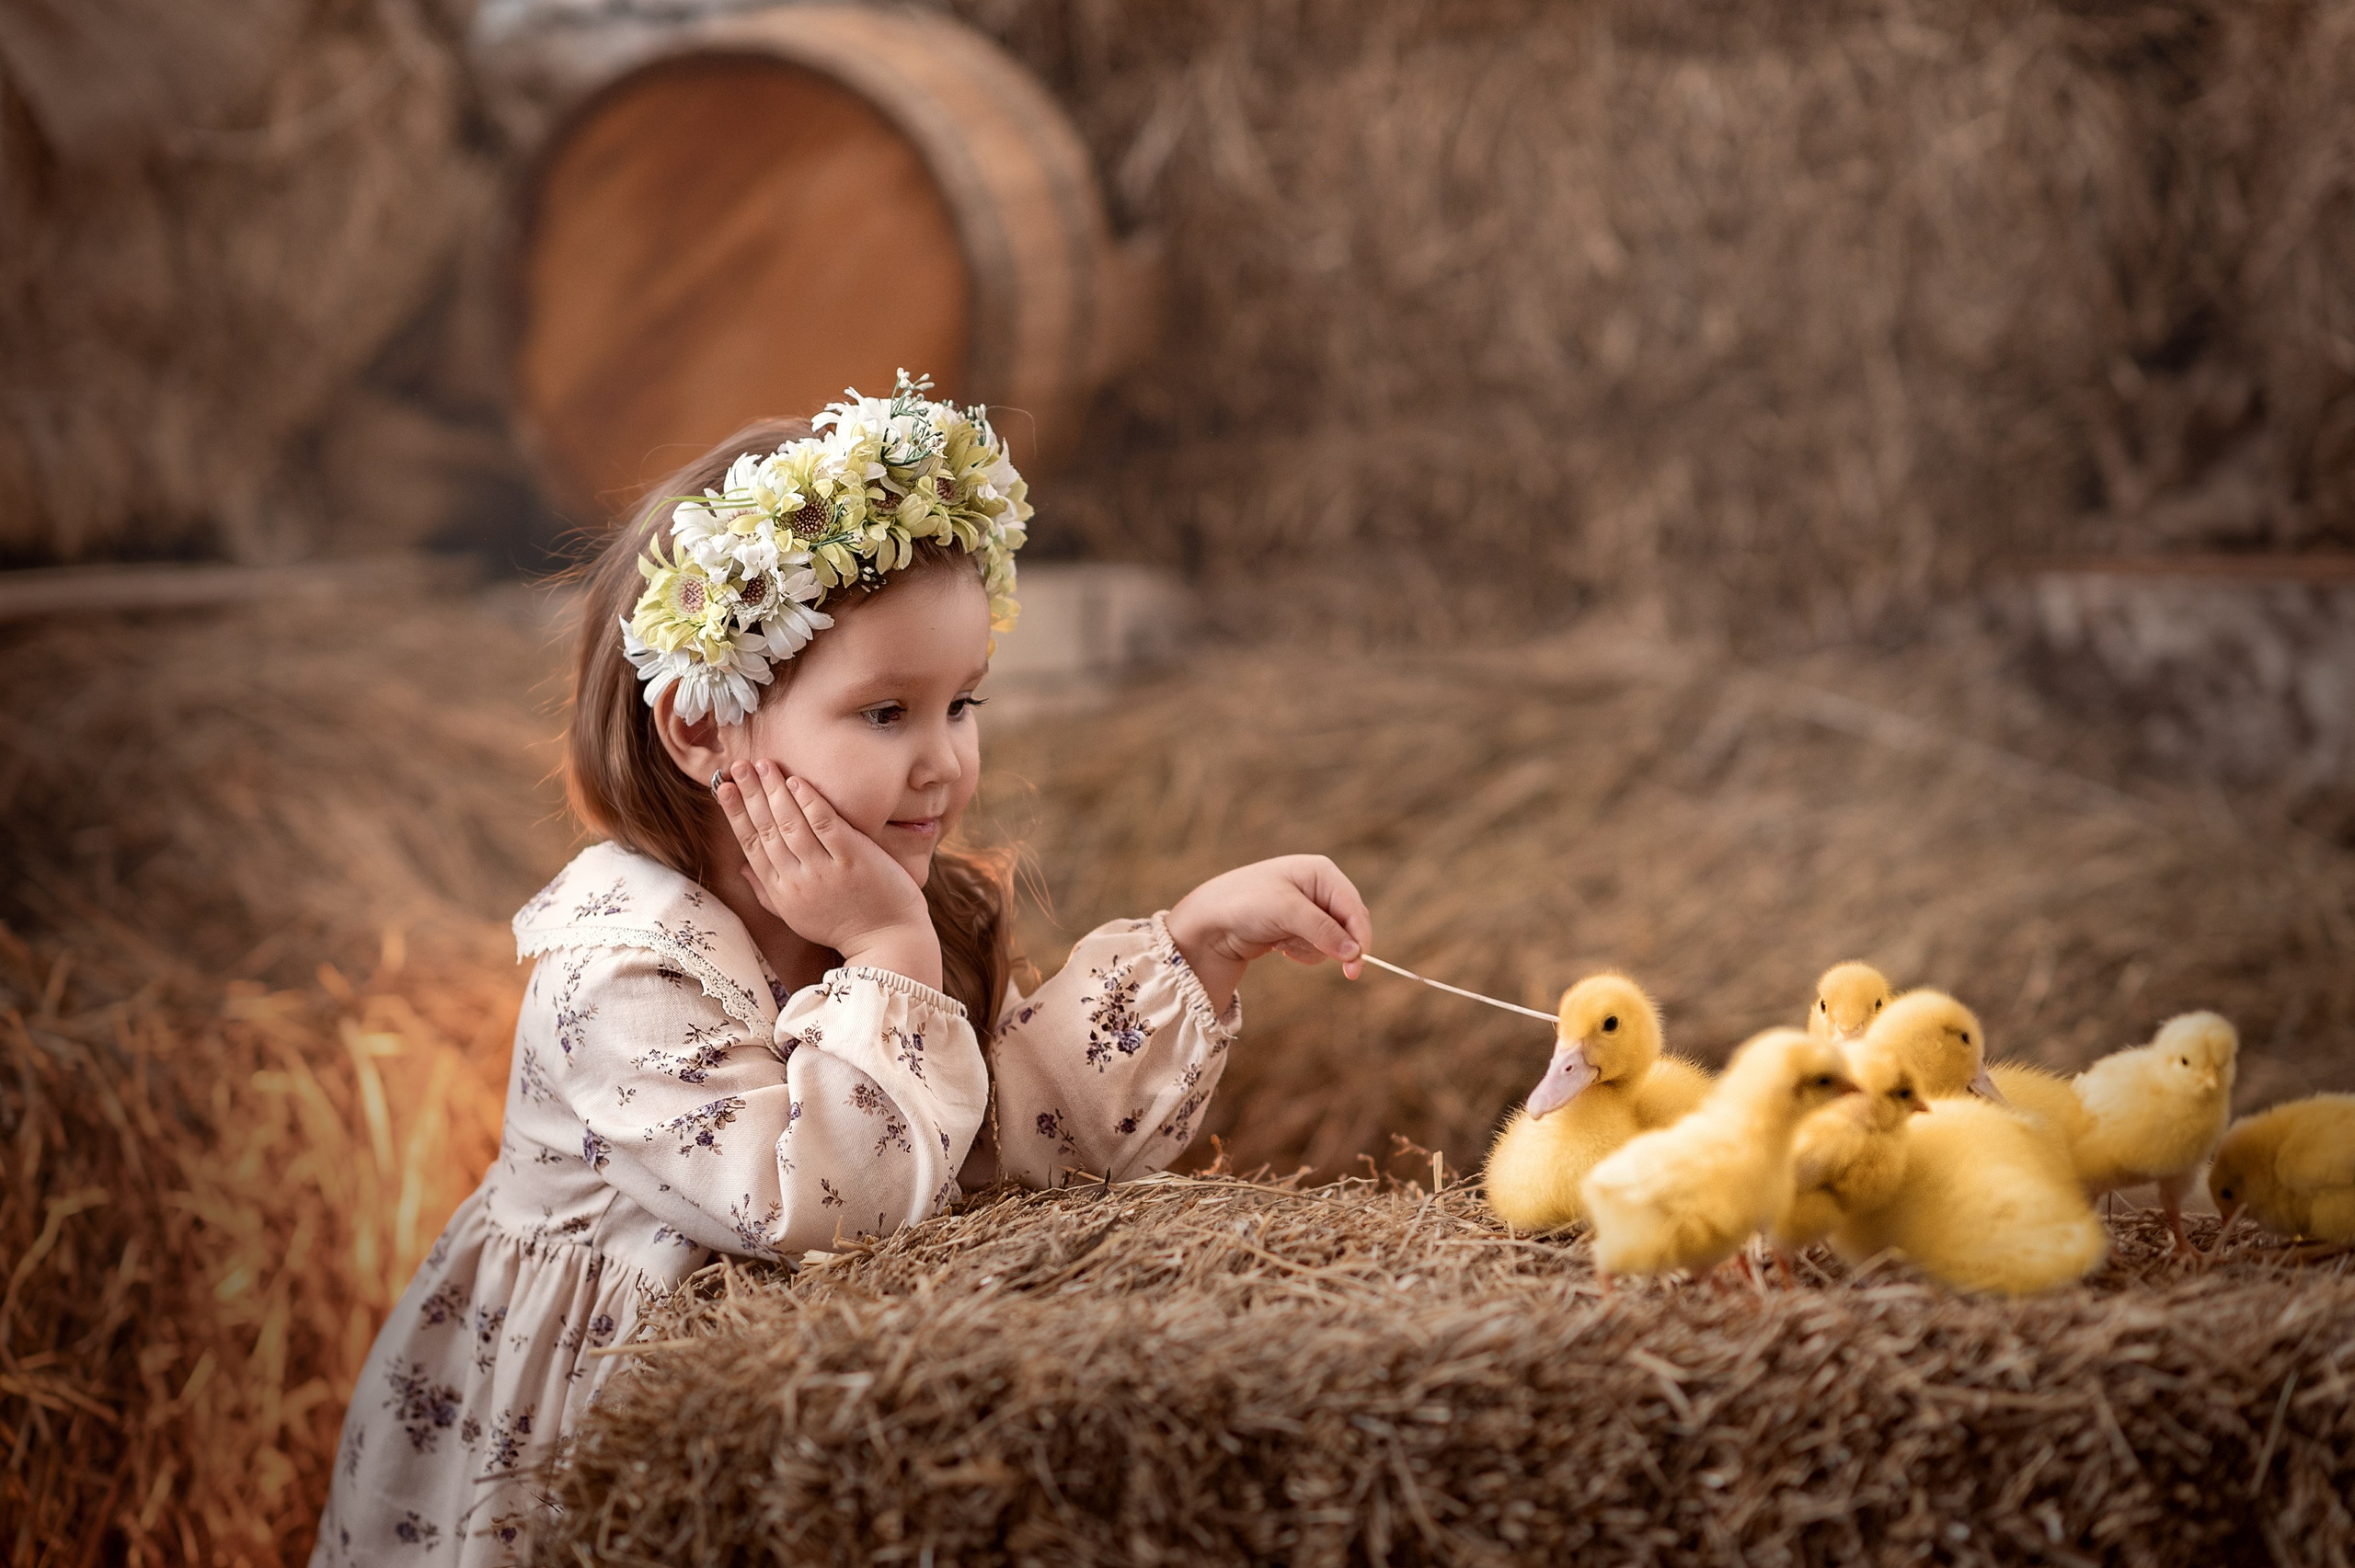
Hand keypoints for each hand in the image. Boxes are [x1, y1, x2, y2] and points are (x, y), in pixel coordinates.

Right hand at [717, 760, 941, 988]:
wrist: (888, 941)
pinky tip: (797, 782)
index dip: (735, 814)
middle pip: (767, 830)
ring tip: (764, 765)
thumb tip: (742, 868)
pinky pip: (826, 826)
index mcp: (782, 892)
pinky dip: (810, 802)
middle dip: (750, 795)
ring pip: (791, 825)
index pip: (751, 845)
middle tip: (739, 765)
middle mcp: (798, 881)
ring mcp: (825, 870)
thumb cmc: (844, 926)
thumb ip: (767, 892)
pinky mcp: (853, 859)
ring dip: (775, 792)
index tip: (723, 788)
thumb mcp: (797, 916)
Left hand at [1164, 855, 1371, 1014]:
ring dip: (1310, 948)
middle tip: (1323, 963)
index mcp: (1321, 872)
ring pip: (1333, 941)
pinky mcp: (1296, 928)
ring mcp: (1307, 909)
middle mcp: (1318, 888)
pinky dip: (1300, 951)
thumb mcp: (1287, 912)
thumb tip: (1354, 953)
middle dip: (1332, 945)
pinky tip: (1277, 945)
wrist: (1208, 921)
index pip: (1354, 907)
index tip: (1356, 966)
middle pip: (1348, 925)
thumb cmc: (1245, 903)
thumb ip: (1324, 931)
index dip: (1359, 937)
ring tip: (1281, 941)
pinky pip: (1315, 948)